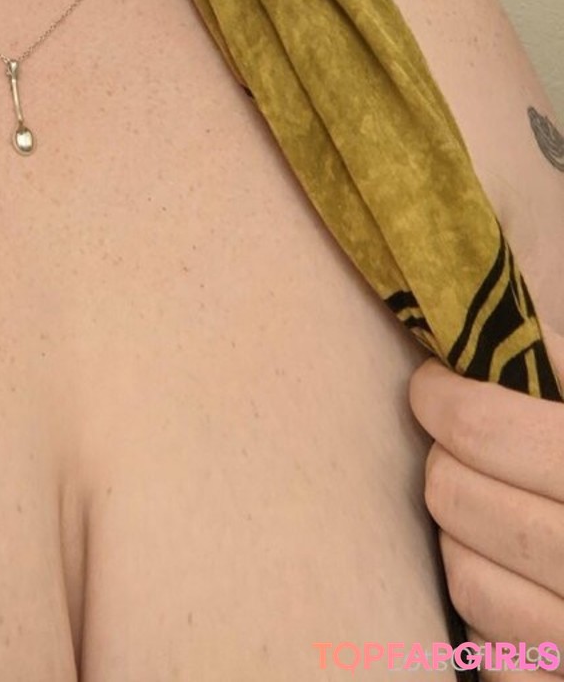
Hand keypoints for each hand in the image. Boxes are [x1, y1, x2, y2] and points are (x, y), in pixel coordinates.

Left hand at [409, 327, 563, 679]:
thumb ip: (561, 368)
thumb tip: (470, 337)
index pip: (484, 426)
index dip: (443, 398)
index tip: (434, 385)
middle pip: (456, 498)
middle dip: (446, 465)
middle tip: (458, 450)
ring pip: (464, 579)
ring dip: (462, 543)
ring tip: (493, 519)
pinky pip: (491, 657)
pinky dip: (493, 624)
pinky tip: (522, 587)